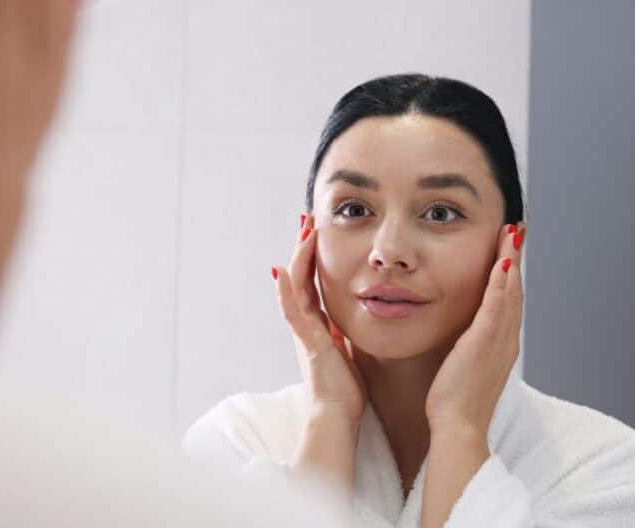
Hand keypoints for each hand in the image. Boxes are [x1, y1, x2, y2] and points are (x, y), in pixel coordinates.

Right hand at [272, 214, 366, 425]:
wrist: (336, 416)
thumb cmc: (345, 390)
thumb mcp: (348, 352)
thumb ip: (344, 334)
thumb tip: (352, 320)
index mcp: (317, 324)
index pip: (313, 281)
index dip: (313, 256)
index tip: (317, 231)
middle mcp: (306, 323)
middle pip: (300, 275)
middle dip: (303, 246)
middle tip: (308, 218)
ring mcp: (303, 331)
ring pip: (294, 285)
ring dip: (298, 257)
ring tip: (304, 231)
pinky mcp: (306, 342)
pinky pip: (292, 312)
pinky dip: (285, 291)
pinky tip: (281, 270)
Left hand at [425, 222, 525, 436]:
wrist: (458, 427)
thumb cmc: (454, 403)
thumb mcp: (462, 366)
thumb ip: (463, 346)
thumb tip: (456, 334)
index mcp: (500, 345)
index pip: (507, 301)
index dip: (510, 273)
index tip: (509, 248)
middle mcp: (506, 340)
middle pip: (514, 290)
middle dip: (516, 258)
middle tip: (517, 230)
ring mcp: (498, 341)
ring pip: (509, 292)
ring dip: (511, 261)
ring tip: (512, 234)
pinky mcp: (484, 343)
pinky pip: (496, 307)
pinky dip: (500, 283)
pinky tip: (502, 262)